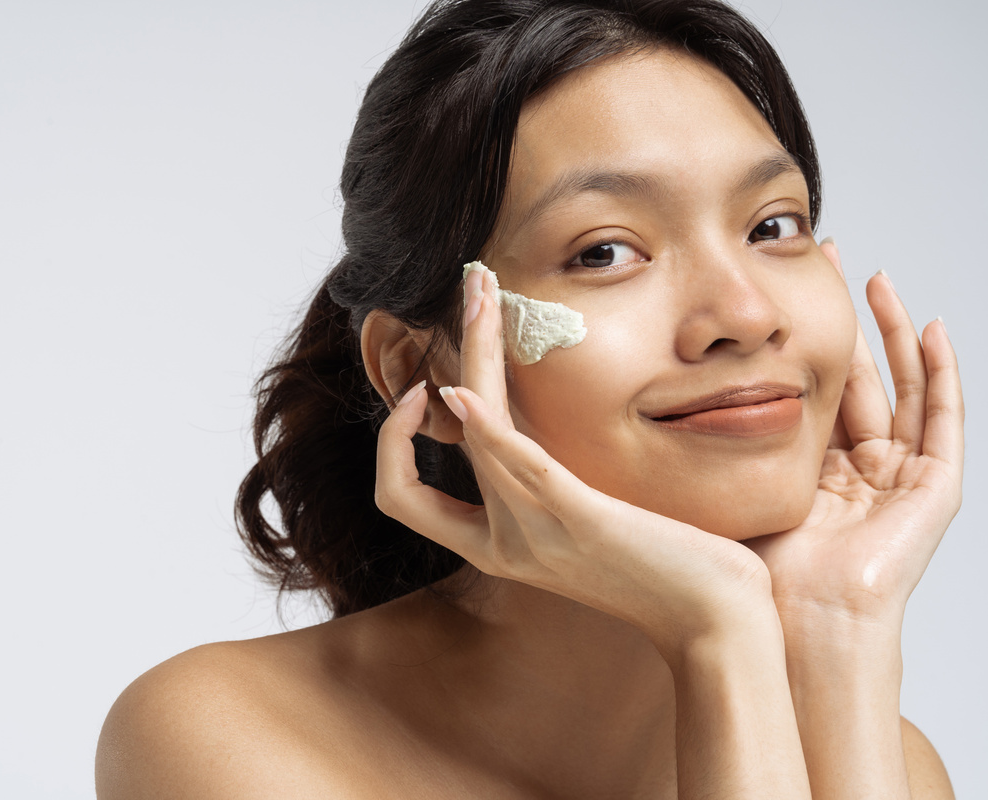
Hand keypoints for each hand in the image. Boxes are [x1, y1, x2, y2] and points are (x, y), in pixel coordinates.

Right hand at [375, 267, 777, 656]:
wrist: (713, 622)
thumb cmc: (660, 573)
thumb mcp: (581, 530)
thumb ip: (545, 493)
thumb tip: (530, 440)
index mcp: (495, 546)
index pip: (401, 497)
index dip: (394, 444)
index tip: (429, 390)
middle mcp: (500, 543)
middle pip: (416, 460)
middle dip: (426, 373)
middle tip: (465, 292)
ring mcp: (534, 532)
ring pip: (473, 432)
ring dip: (471, 353)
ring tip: (479, 289)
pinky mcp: (578, 518)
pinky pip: (514, 466)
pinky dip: (483, 427)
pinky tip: (461, 390)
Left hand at [745, 241, 963, 630]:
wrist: (798, 620)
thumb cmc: (757, 569)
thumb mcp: (728, 486)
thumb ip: (706, 446)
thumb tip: (645, 398)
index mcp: (811, 472)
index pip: (810, 388)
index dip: (798, 338)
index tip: (777, 287)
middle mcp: (857, 470)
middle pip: (856, 375)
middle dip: (842, 318)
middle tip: (827, 262)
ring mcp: (899, 478)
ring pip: (902, 385)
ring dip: (890, 331)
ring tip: (875, 280)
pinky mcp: (934, 488)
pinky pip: (944, 419)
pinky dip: (942, 372)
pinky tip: (931, 328)